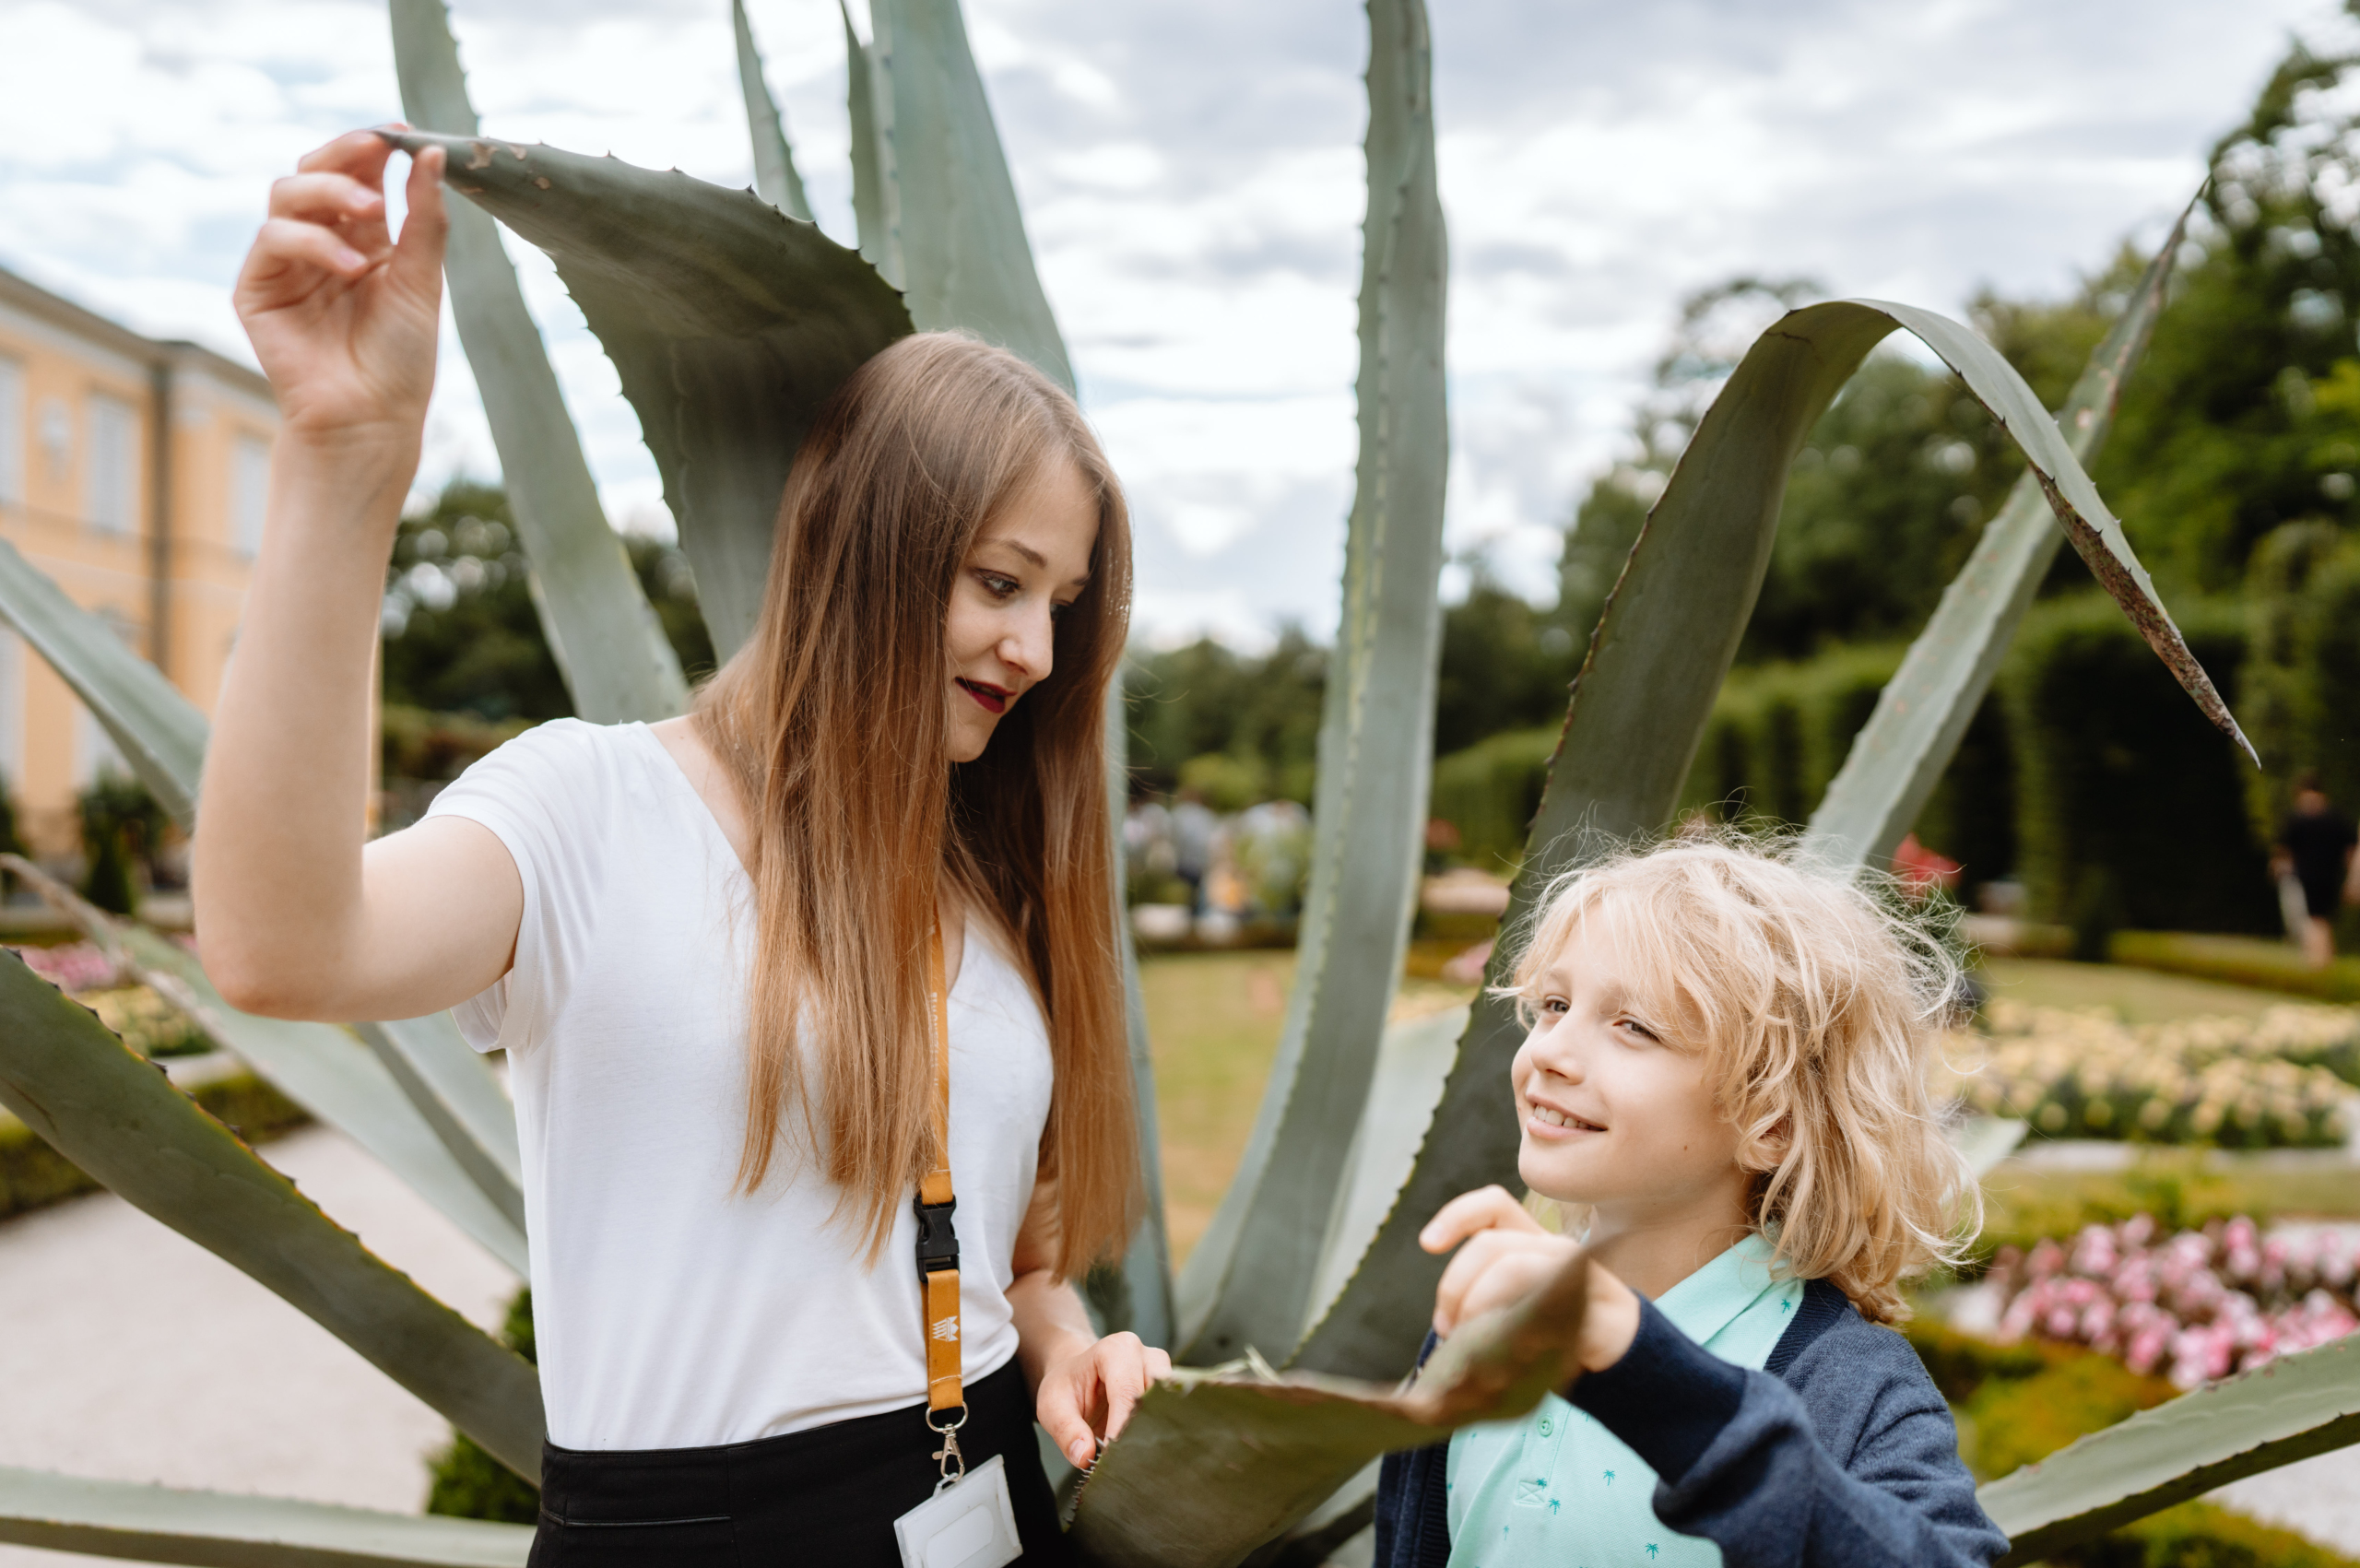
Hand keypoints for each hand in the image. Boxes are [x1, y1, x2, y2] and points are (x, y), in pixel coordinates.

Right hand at [233, 129, 446, 464]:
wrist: (372, 418)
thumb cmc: (401, 358)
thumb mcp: (422, 281)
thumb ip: (424, 219)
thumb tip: (432, 155)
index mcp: (363, 238)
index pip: (358, 176)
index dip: (372, 149)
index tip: (399, 132)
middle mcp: (321, 243)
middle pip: (313, 171)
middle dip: (345, 154)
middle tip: (377, 148)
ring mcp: (285, 263)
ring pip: (286, 194)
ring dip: (329, 191)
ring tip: (370, 212)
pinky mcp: (257, 288)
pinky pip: (273, 239)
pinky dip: (313, 242)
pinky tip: (351, 267)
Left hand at [1033, 1329, 1171, 1469]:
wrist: (1079, 1375)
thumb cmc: (1066, 1388)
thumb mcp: (1052, 1407)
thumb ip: (1066, 1430)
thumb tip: (1085, 1456)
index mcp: (1116, 1349)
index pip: (1126, 1392)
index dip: (1121, 1427)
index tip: (1112, 1459)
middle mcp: (1147, 1356)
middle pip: (1156, 1397)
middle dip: (1142, 1430)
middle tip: (1127, 1463)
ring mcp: (1164, 1372)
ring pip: (1172, 1406)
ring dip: (1157, 1432)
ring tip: (1139, 1458)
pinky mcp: (1171, 1390)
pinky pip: (1175, 1413)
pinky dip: (1162, 1434)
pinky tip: (1149, 1453)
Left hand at [1421, 1185, 1640, 1373]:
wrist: (1623, 1353)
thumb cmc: (1559, 1332)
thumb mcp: (1516, 1311)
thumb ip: (1485, 1300)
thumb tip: (1443, 1325)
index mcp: (1530, 1241)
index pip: (1493, 1205)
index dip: (1456, 1216)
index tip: (1427, 1244)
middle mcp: (1551, 1246)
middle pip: (1490, 1245)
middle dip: (1456, 1286)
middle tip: (1447, 1328)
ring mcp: (1575, 1267)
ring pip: (1512, 1267)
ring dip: (1479, 1305)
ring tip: (1471, 1344)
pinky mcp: (1592, 1295)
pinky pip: (1547, 1300)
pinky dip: (1515, 1323)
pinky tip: (1508, 1347)